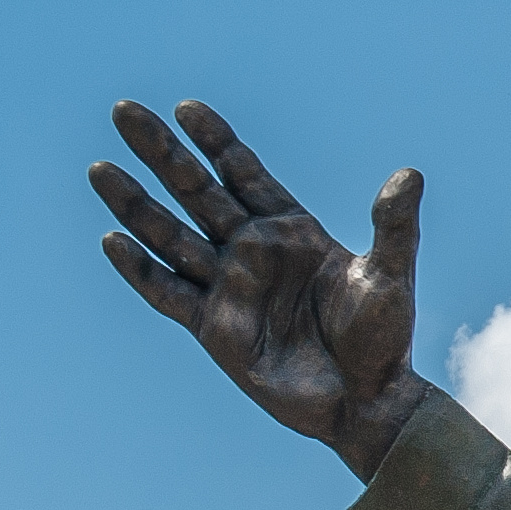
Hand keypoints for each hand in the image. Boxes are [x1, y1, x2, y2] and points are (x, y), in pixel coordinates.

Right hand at [91, 100, 429, 478]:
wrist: (368, 402)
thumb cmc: (383, 340)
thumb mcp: (391, 276)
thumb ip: (394, 225)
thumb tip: (409, 174)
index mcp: (291, 231)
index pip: (244, 173)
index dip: (215, 140)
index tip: (186, 108)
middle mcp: (253, 252)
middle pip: (196, 190)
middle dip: (161, 151)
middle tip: (125, 109)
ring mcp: (229, 287)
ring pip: (170, 235)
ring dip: (135, 203)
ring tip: (101, 167)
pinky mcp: (214, 328)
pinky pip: (169, 293)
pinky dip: (140, 270)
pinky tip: (113, 241)